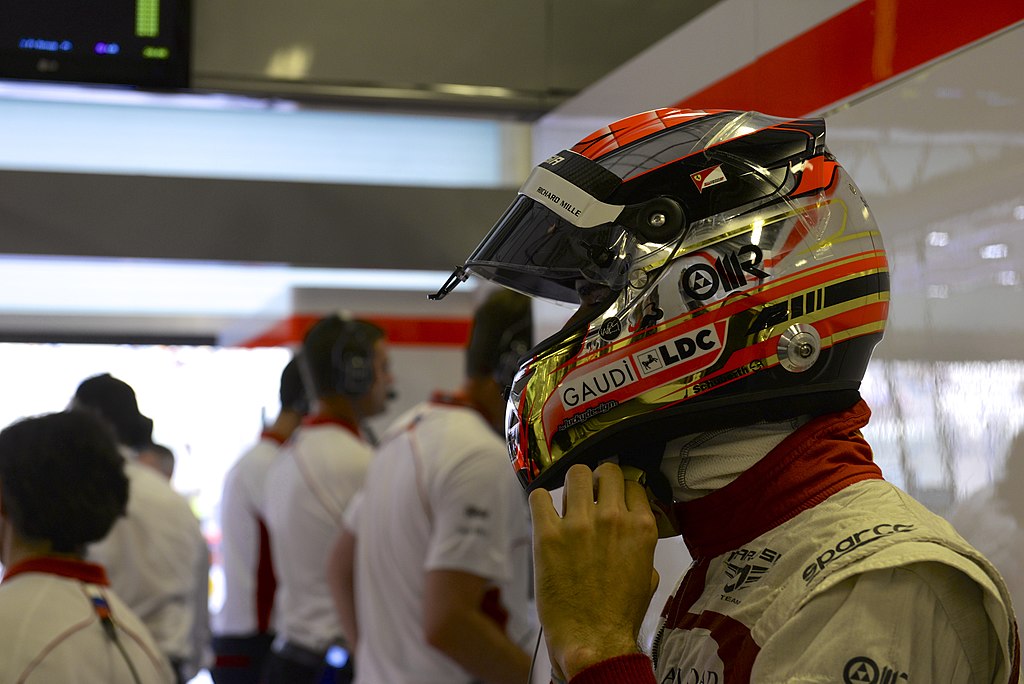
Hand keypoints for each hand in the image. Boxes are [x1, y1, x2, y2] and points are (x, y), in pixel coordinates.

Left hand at [530, 462, 659, 679]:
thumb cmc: (619, 616)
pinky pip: (539, 497)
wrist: (592, 640)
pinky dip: (541, 502)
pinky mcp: (548, 535)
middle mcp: (612, 519)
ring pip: (575, 474)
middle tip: (590, 494)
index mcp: (640, 528)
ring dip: (572, 486)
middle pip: (606, 470)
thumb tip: (633, 532)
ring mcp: (579, 525)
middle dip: (598, 480)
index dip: (620, 489)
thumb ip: (642, 547)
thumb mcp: (647, 577)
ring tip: (568, 503)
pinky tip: (545, 515)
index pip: (632, 483)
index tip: (612, 496)